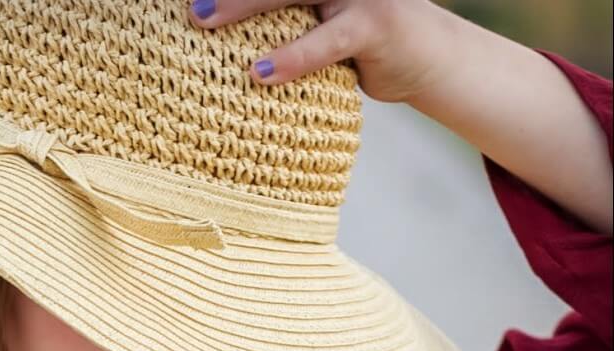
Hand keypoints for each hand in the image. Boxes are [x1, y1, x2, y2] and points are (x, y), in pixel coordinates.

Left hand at [188, 0, 456, 104]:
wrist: (435, 60)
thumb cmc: (363, 43)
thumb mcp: (318, 21)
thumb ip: (281, 16)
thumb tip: (216, 23)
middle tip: (186, 1)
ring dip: (243, 4)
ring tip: (202, 20)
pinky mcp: (377, 24)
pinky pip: (327, 41)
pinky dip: (293, 58)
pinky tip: (260, 73)